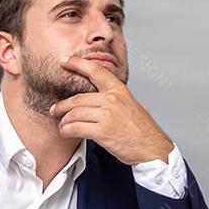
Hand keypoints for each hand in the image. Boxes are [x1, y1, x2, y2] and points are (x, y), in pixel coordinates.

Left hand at [50, 56, 173, 164]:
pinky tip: (66, 133)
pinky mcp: (102, 131)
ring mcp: (107, 115)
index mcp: (119, 90)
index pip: (95, 71)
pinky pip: (75, 128)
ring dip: (64, 121)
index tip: (65, 60)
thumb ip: (113, 98)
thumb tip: (95, 98)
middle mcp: (112, 100)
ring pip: (74, 113)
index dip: (77, 63)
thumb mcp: (130, 105)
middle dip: (62, 105)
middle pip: (77, 99)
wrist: (153, 148)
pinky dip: (67, 131)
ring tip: (62, 126)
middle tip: (55, 109)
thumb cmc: (142, 130)